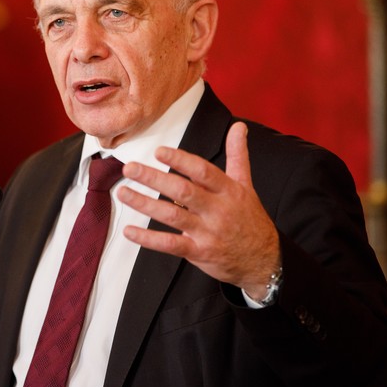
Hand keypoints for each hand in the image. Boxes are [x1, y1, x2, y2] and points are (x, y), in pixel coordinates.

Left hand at [116, 122, 279, 297]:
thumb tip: (238, 126)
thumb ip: (237, 154)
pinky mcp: (199, 253)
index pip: (202, 171)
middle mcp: (218, 210)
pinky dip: (148, 240)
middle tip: (130, 168)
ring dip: (144, 204)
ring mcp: (208, 232)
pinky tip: (129, 231)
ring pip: (172, 216)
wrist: (264, 260)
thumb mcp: (246, 185)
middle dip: (154, 179)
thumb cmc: (249, 218)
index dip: (180, 160)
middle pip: (183, 191)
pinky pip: (170, 245)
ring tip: (123, 192)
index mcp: (228, 190)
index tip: (158, 151)